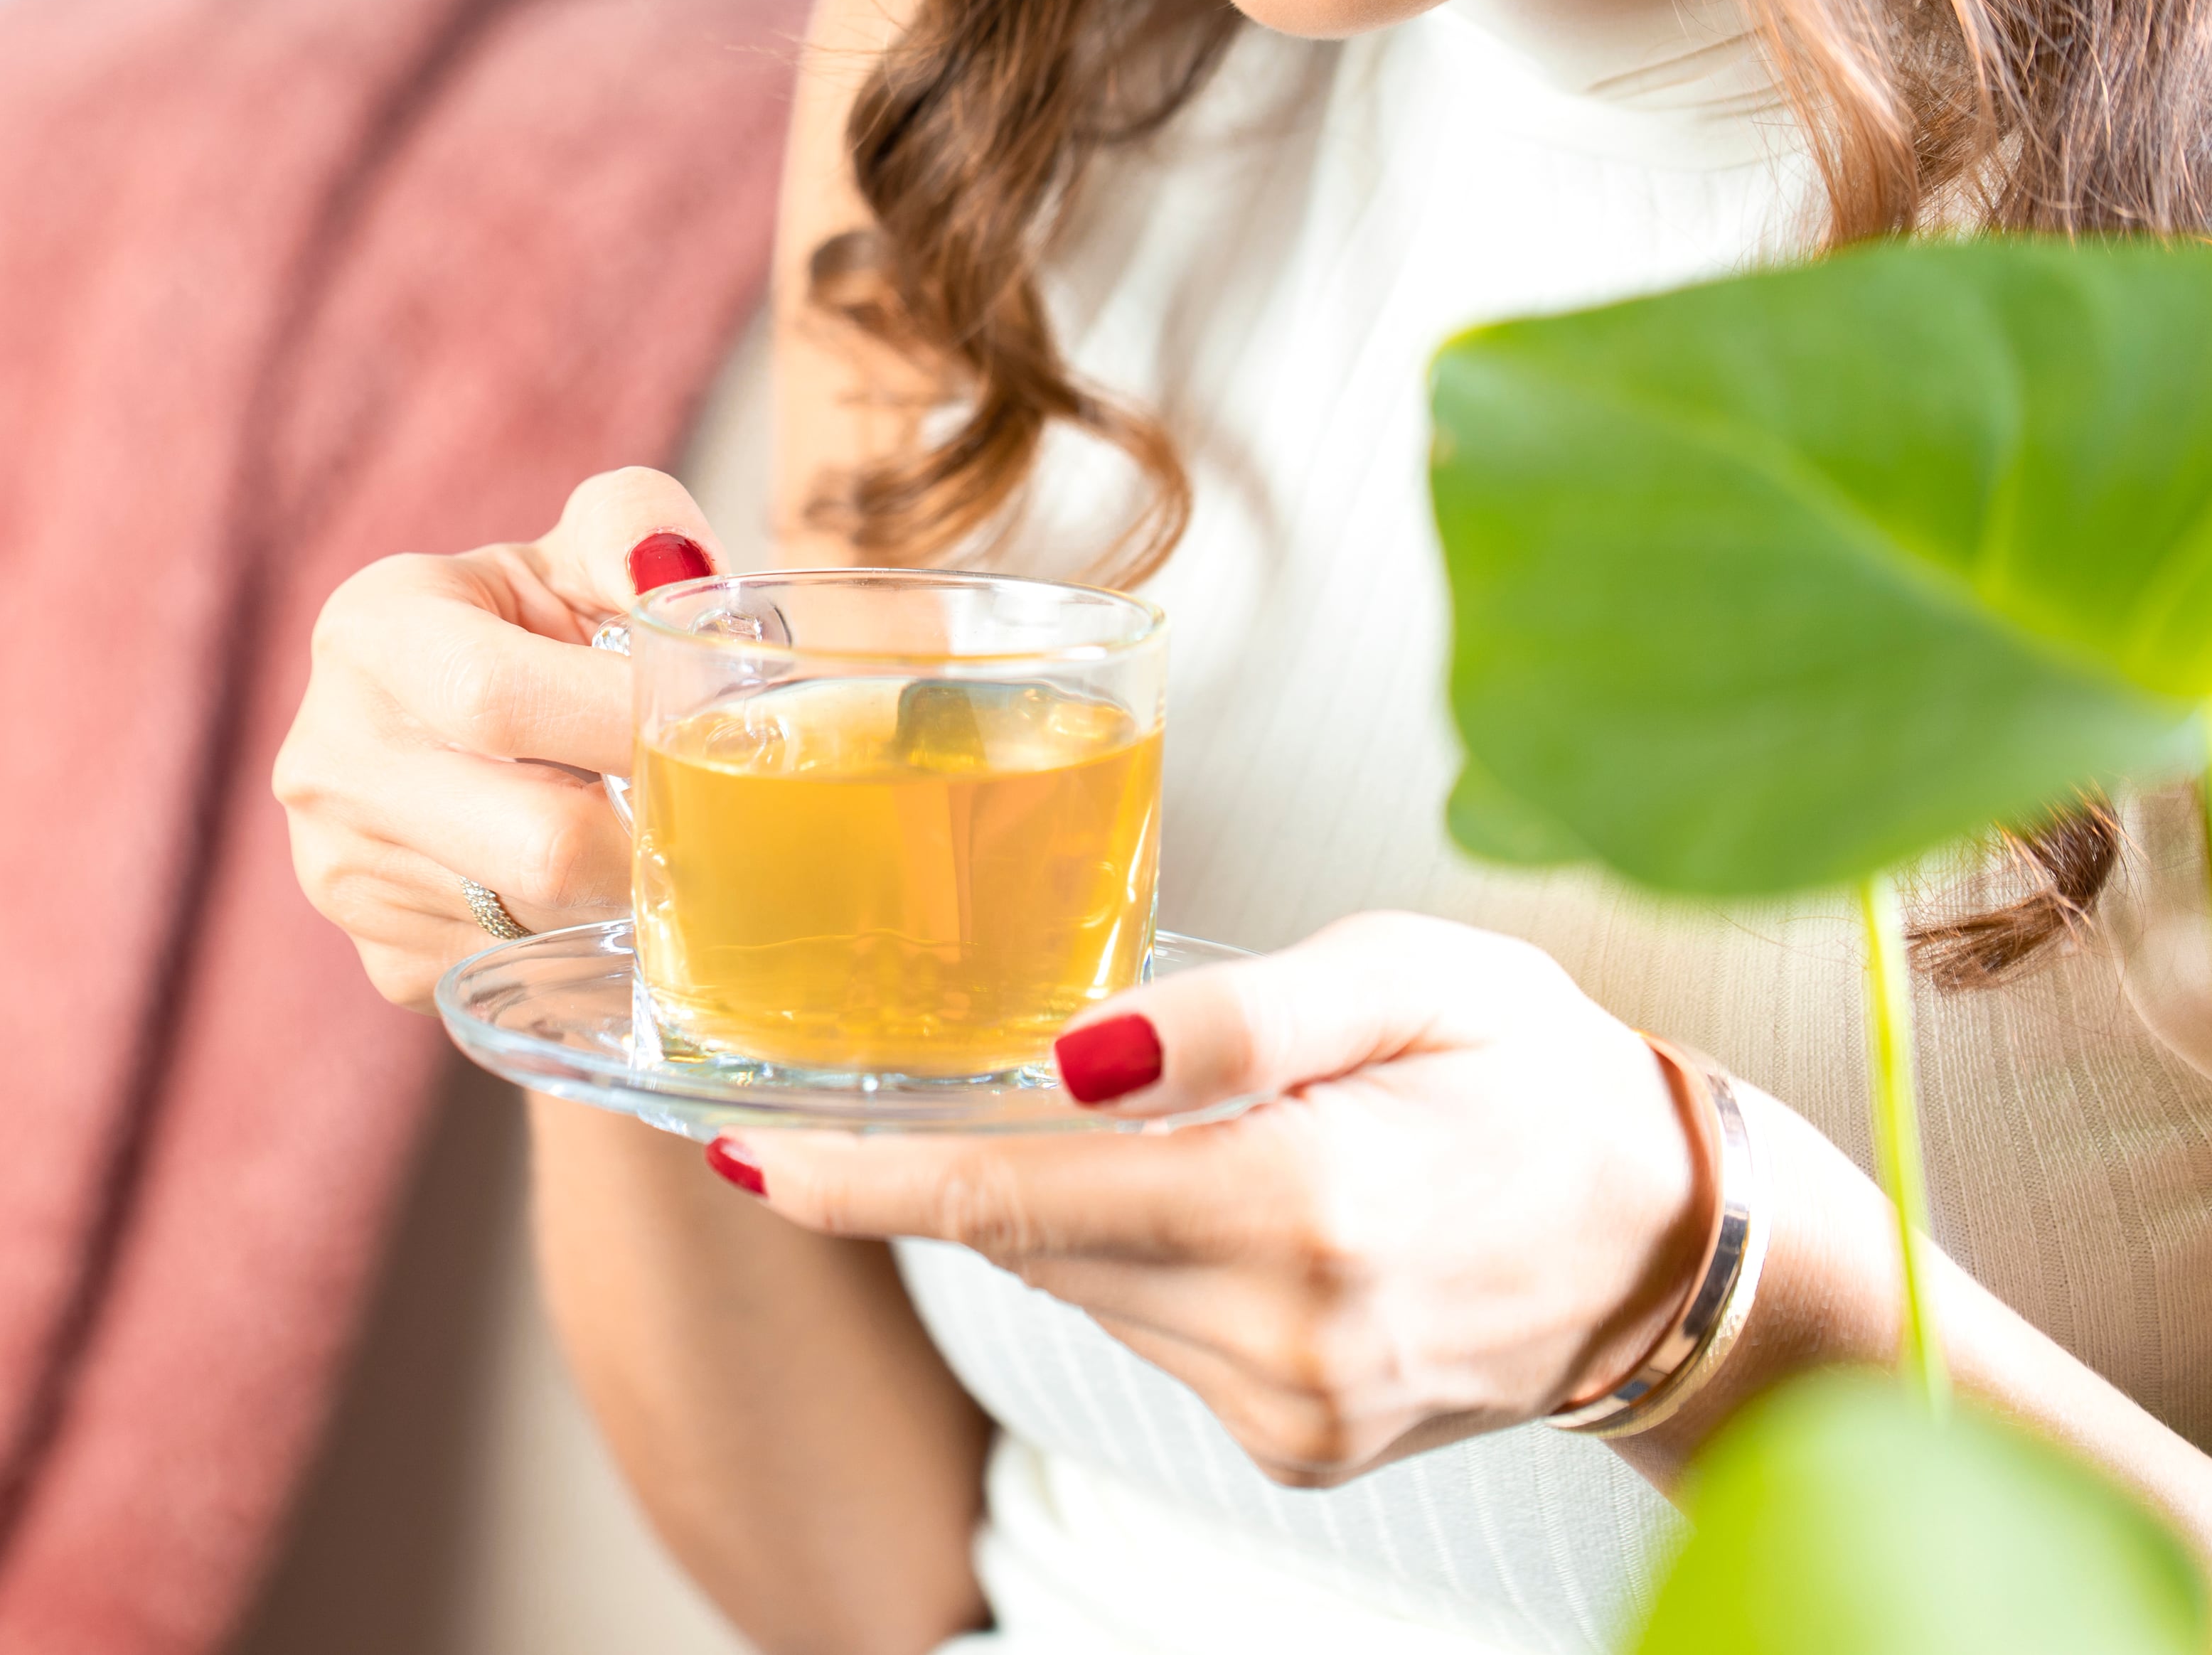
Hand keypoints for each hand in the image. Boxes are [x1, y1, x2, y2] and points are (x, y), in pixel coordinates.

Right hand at [276, 468, 718, 1009]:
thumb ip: (639, 527)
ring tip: (625, 820)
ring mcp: (342, 871)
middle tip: (699, 800)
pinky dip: (578, 930)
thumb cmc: (540, 630)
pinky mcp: (383, 957)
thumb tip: (677, 575)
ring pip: (549, 916)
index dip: (622, 720)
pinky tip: (575, 873)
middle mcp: (331, 757)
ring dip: (619, 882)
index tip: (704, 723)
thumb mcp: (580, 549)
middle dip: (648, 828)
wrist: (457, 725)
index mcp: (373, 631)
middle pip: (539, 842)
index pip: (497, 698)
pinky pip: (526, 968)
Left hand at [733, 912, 1712, 1485]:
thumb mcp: (1411, 978)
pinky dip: (1144, 1255)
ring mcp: (1292, 1410)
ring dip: (1069, 1202)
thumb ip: (1239, 1014)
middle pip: (1033, 1239)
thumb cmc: (1539, 1073)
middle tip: (911, 1073)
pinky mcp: (1296, 1446)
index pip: (1019, 1195)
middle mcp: (1289, 1334)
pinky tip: (1227, 1199)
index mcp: (1308, 1207)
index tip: (750, 1153)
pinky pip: (1150, 1331)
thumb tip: (1077, 1056)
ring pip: (1083, 1285)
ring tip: (1150, 1121)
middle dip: (959, 1160)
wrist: (1675, 1247)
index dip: (866, 1178)